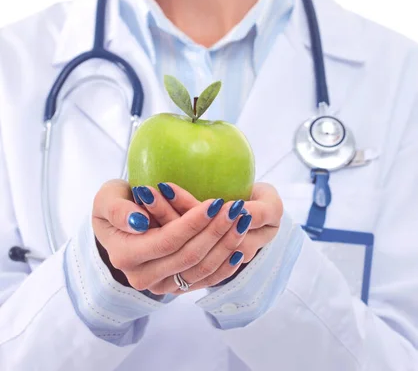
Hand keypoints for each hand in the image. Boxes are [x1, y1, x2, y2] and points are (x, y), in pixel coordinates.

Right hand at [92, 180, 256, 293]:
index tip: (216, 202)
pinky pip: (205, 281)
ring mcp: (161, 286)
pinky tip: (239, 246)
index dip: (194, 223)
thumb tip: (139, 221)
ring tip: (242, 220)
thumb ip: (118, 209)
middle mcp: (143, 277)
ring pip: (201, 270)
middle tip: (236, 208)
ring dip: (226, 245)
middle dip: (216, 231)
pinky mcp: (175, 287)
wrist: (115, 230)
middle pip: (189, 257)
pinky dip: (224, 265)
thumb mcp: (107, 198)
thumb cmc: (114, 205)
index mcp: (126, 255)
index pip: (168, 240)